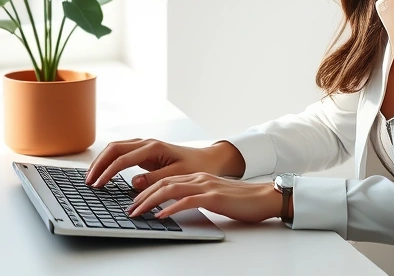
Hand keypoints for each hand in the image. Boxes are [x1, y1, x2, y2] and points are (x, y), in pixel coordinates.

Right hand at [85, 138, 243, 189]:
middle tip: (88, 181)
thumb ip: (156, 178)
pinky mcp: (145, 153)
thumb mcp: (178, 175)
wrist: (208, 160)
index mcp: (154, 147)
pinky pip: (122, 153)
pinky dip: (110, 161)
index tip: (98, 184)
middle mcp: (147, 143)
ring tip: (92, 177)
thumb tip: (134, 182)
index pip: (123, 159)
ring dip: (102, 161)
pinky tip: (104, 172)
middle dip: (99, 164)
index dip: (108, 172)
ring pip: (116, 148)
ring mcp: (145, 146)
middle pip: (114, 148)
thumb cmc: (196, 166)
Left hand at [125, 172, 283, 223]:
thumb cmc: (241, 200)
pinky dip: (171, 208)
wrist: (264, 197)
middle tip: (129, 209)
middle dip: (142, 196)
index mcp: (197, 177)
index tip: (133, 202)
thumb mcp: (213, 196)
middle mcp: (199, 178)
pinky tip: (161, 216)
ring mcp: (206, 186)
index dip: (146, 191)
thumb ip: (195, 197)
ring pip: (171, 189)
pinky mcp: (214, 197)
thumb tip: (175, 206)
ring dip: (150, 202)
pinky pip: (188, 201)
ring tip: (138, 213)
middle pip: (163, 183)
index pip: (165, 180)